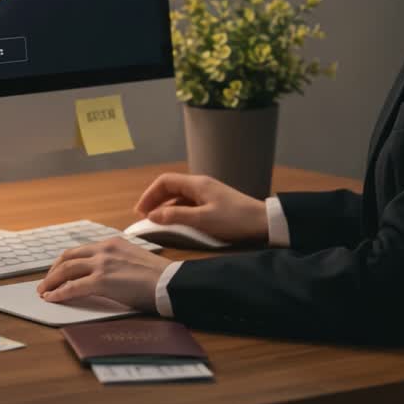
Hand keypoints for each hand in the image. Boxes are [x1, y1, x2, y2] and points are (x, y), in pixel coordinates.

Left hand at [36, 237, 171, 311]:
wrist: (170, 282)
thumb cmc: (159, 277)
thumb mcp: (134, 260)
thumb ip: (117, 263)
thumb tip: (105, 277)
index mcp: (112, 243)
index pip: (81, 250)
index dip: (66, 262)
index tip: (59, 270)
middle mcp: (104, 250)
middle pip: (68, 257)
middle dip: (53, 270)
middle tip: (46, 282)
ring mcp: (102, 264)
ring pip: (66, 270)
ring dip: (51, 281)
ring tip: (44, 291)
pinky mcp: (102, 281)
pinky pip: (73, 287)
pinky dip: (59, 293)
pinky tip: (53, 299)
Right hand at [134, 172, 268, 243]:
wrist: (264, 223)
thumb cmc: (233, 220)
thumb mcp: (202, 220)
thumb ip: (175, 216)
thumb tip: (152, 215)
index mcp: (197, 184)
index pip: (164, 181)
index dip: (149, 195)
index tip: (140, 211)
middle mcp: (200, 185)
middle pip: (170, 187)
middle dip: (154, 200)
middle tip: (144, 217)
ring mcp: (208, 193)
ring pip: (179, 196)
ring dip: (165, 206)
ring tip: (156, 221)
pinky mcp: (214, 203)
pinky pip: (188, 203)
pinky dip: (177, 210)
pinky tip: (175, 222)